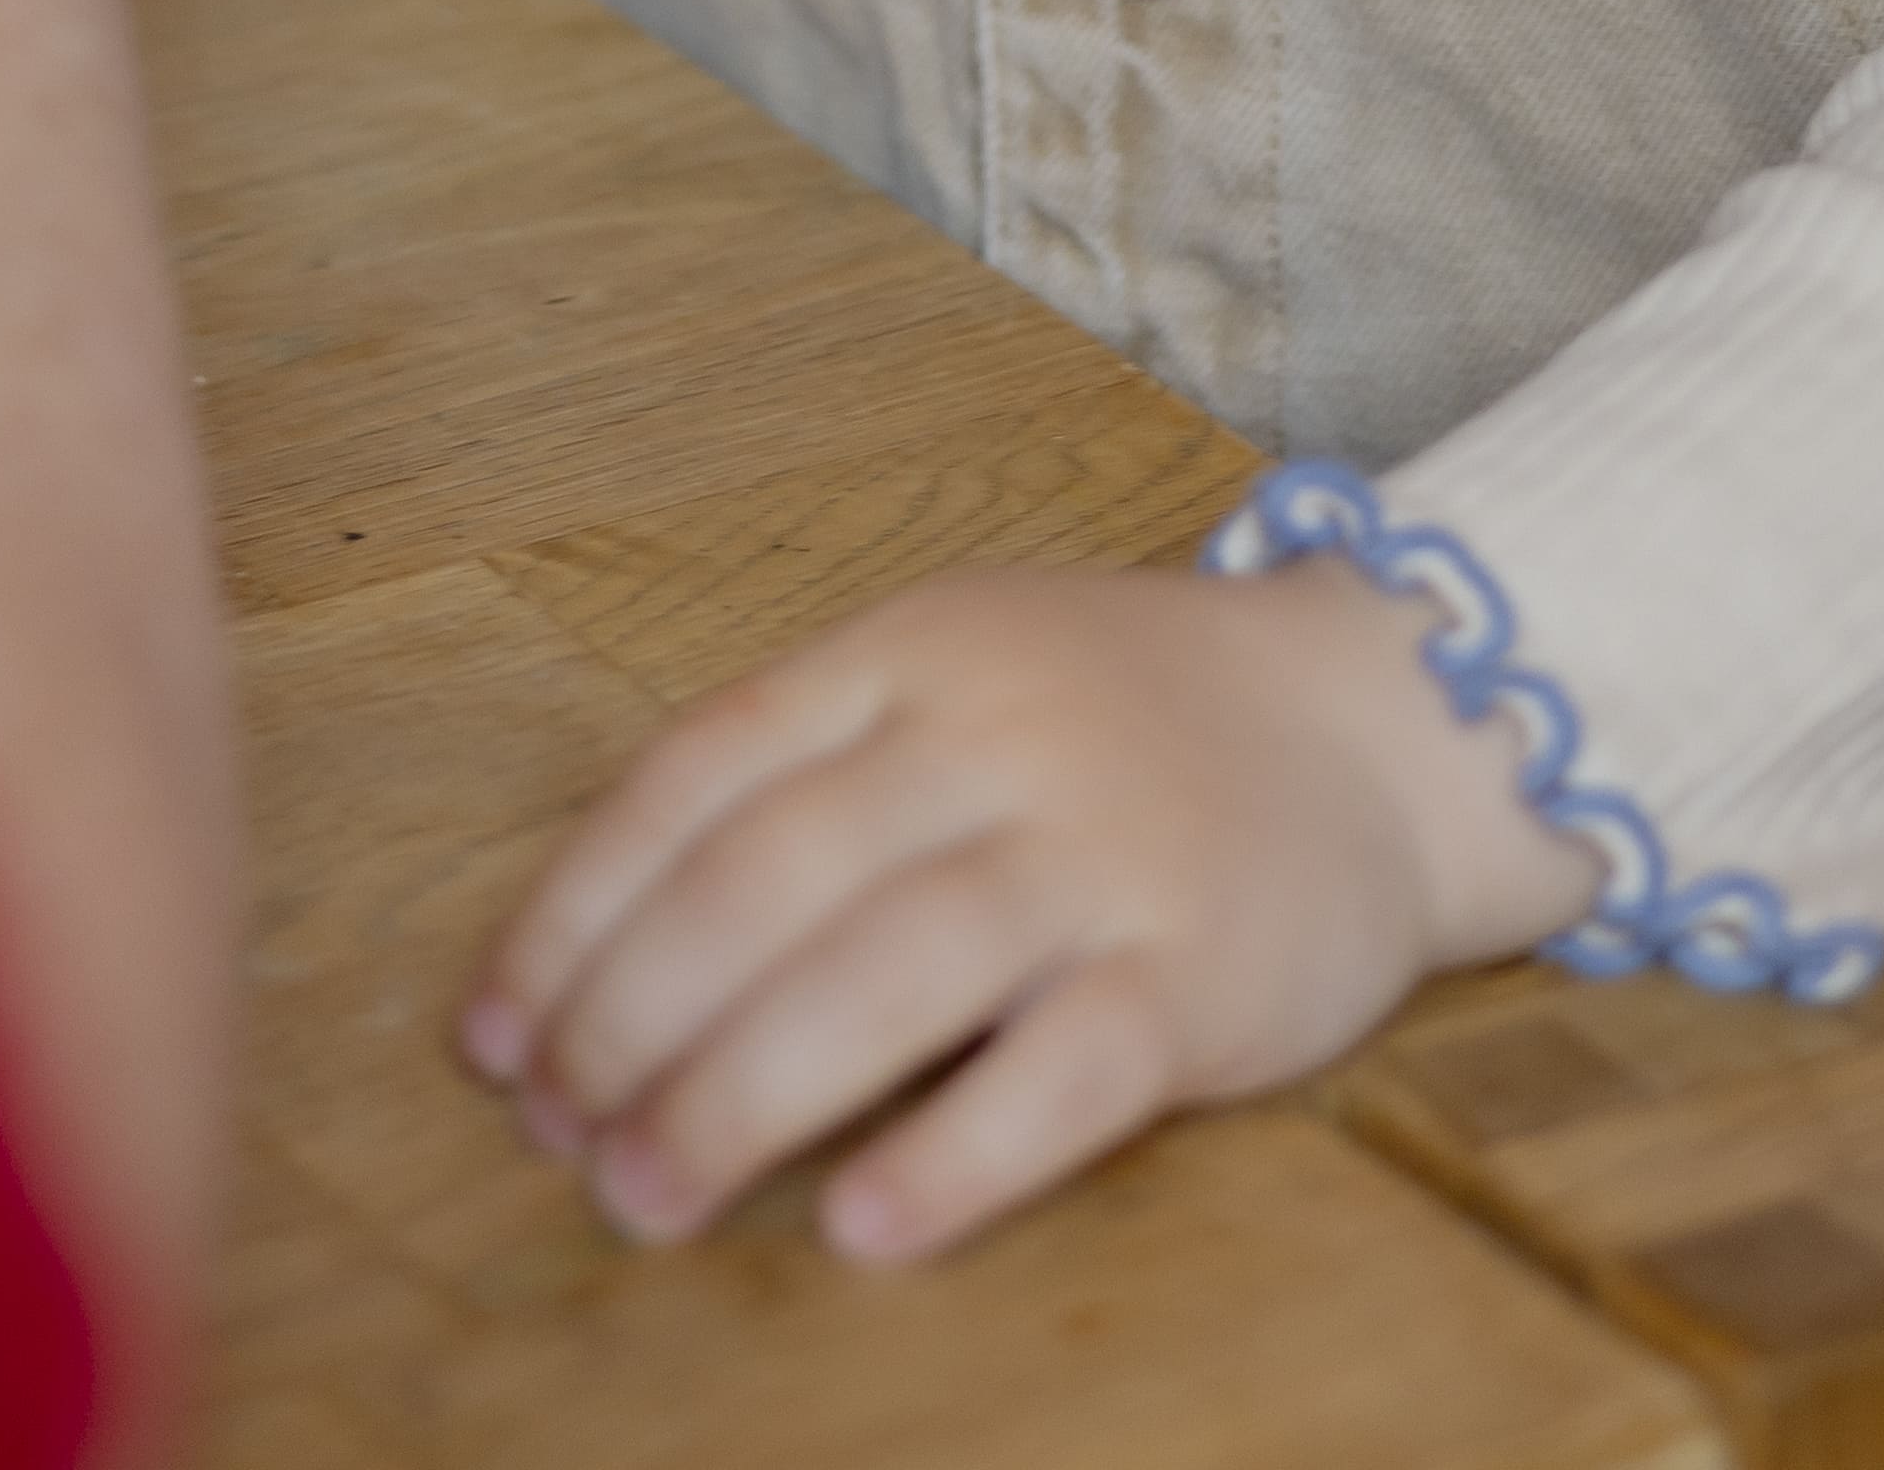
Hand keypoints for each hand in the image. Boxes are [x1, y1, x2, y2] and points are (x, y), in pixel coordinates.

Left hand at [459, 558, 1601, 1266]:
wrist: (1388, 720)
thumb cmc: (1126, 727)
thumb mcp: (959, 675)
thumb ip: (805, 772)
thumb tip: (595, 954)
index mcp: (909, 655)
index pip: (696, 779)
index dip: (575, 916)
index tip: (495, 1039)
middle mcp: (995, 740)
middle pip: (767, 879)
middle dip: (630, 1022)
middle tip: (559, 1141)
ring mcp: (1103, 852)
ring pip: (890, 970)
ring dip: (743, 1094)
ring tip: (648, 1197)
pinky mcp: (1205, 971)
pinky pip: (1065, 1070)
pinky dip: (952, 1151)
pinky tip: (860, 1227)